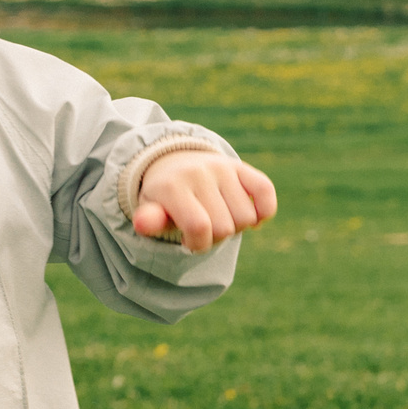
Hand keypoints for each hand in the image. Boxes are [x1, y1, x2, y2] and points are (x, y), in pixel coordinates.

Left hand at [135, 150, 276, 252]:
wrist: (171, 164)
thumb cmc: (163, 198)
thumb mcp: (151, 210)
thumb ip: (150, 220)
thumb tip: (142, 224)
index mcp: (171, 187)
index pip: (200, 228)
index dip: (199, 244)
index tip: (188, 241)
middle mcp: (197, 173)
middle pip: (225, 227)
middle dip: (215, 237)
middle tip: (202, 227)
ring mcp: (221, 167)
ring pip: (247, 217)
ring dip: (236, 226)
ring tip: (218, 217)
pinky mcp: (240, 166)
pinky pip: (265, 191)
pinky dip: (263, 211)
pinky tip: (249, 215)